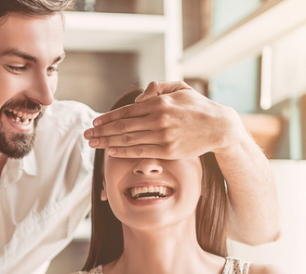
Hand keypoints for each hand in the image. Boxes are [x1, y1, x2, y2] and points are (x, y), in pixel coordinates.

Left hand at [84, 81, 247, 159]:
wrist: (219, 127)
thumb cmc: (197, 106)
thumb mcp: (179, 88)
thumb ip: (157, 87)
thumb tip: (138, 99)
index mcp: (159, 103)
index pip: (126, 111)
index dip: (108, 118)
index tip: (95, 122)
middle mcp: (159, 119)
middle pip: (122, 127)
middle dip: (102, 131)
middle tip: (87, 135)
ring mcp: (163, 136)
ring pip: (128, 140)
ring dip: (107, 143)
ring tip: (93, 144)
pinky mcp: (168, 150)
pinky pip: (140, 152)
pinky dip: (123, 152)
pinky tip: (111, 152)